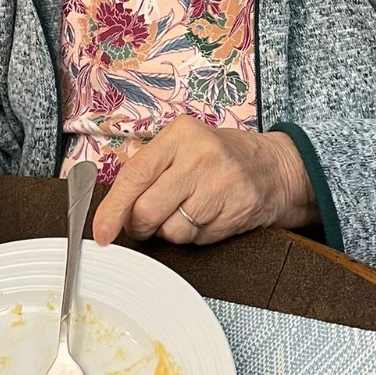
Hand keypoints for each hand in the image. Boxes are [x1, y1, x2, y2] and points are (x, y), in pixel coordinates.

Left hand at [92, 118, 316, 247]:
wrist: (274, 168)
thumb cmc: (220, 157)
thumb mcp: (183, 144)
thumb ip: (147, 165)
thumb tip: (109, 203)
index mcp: (179, 135)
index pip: (134, 176)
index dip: (112, 210)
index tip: (100, 232)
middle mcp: (200, 157)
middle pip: (148, 210)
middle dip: (140, 226)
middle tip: (145, 223)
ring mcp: (220, 186)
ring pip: (172, 231)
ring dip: (170, 231)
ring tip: (186, 211)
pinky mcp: (235, 212)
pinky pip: (196, 239)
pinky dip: (194, 235)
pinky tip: (207, 216)